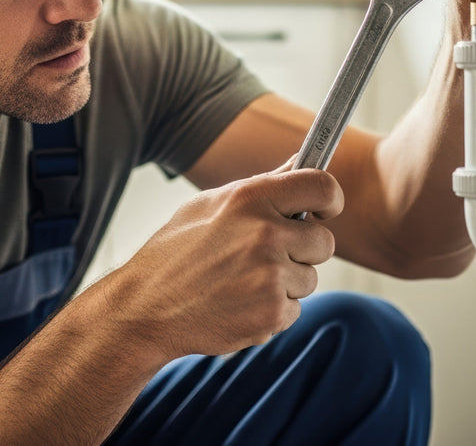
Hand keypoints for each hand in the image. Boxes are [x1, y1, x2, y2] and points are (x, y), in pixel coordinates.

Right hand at [113, 159, 342, 358]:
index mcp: (251, 198)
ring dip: (285, 284)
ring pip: (309, 279)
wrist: (144, 307)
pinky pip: (294, 310)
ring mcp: (270, 275)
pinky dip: (272, 312)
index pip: (323, 186)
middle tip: (270, 257)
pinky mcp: (270, 313)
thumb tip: (300, 163)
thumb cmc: (175, 252)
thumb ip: (262, 186)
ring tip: (241, 282)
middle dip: (305, 251)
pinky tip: (238, 304)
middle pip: (325, 241)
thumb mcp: (211, 205)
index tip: (325, 210)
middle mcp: (266, 233)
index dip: (331, 199)